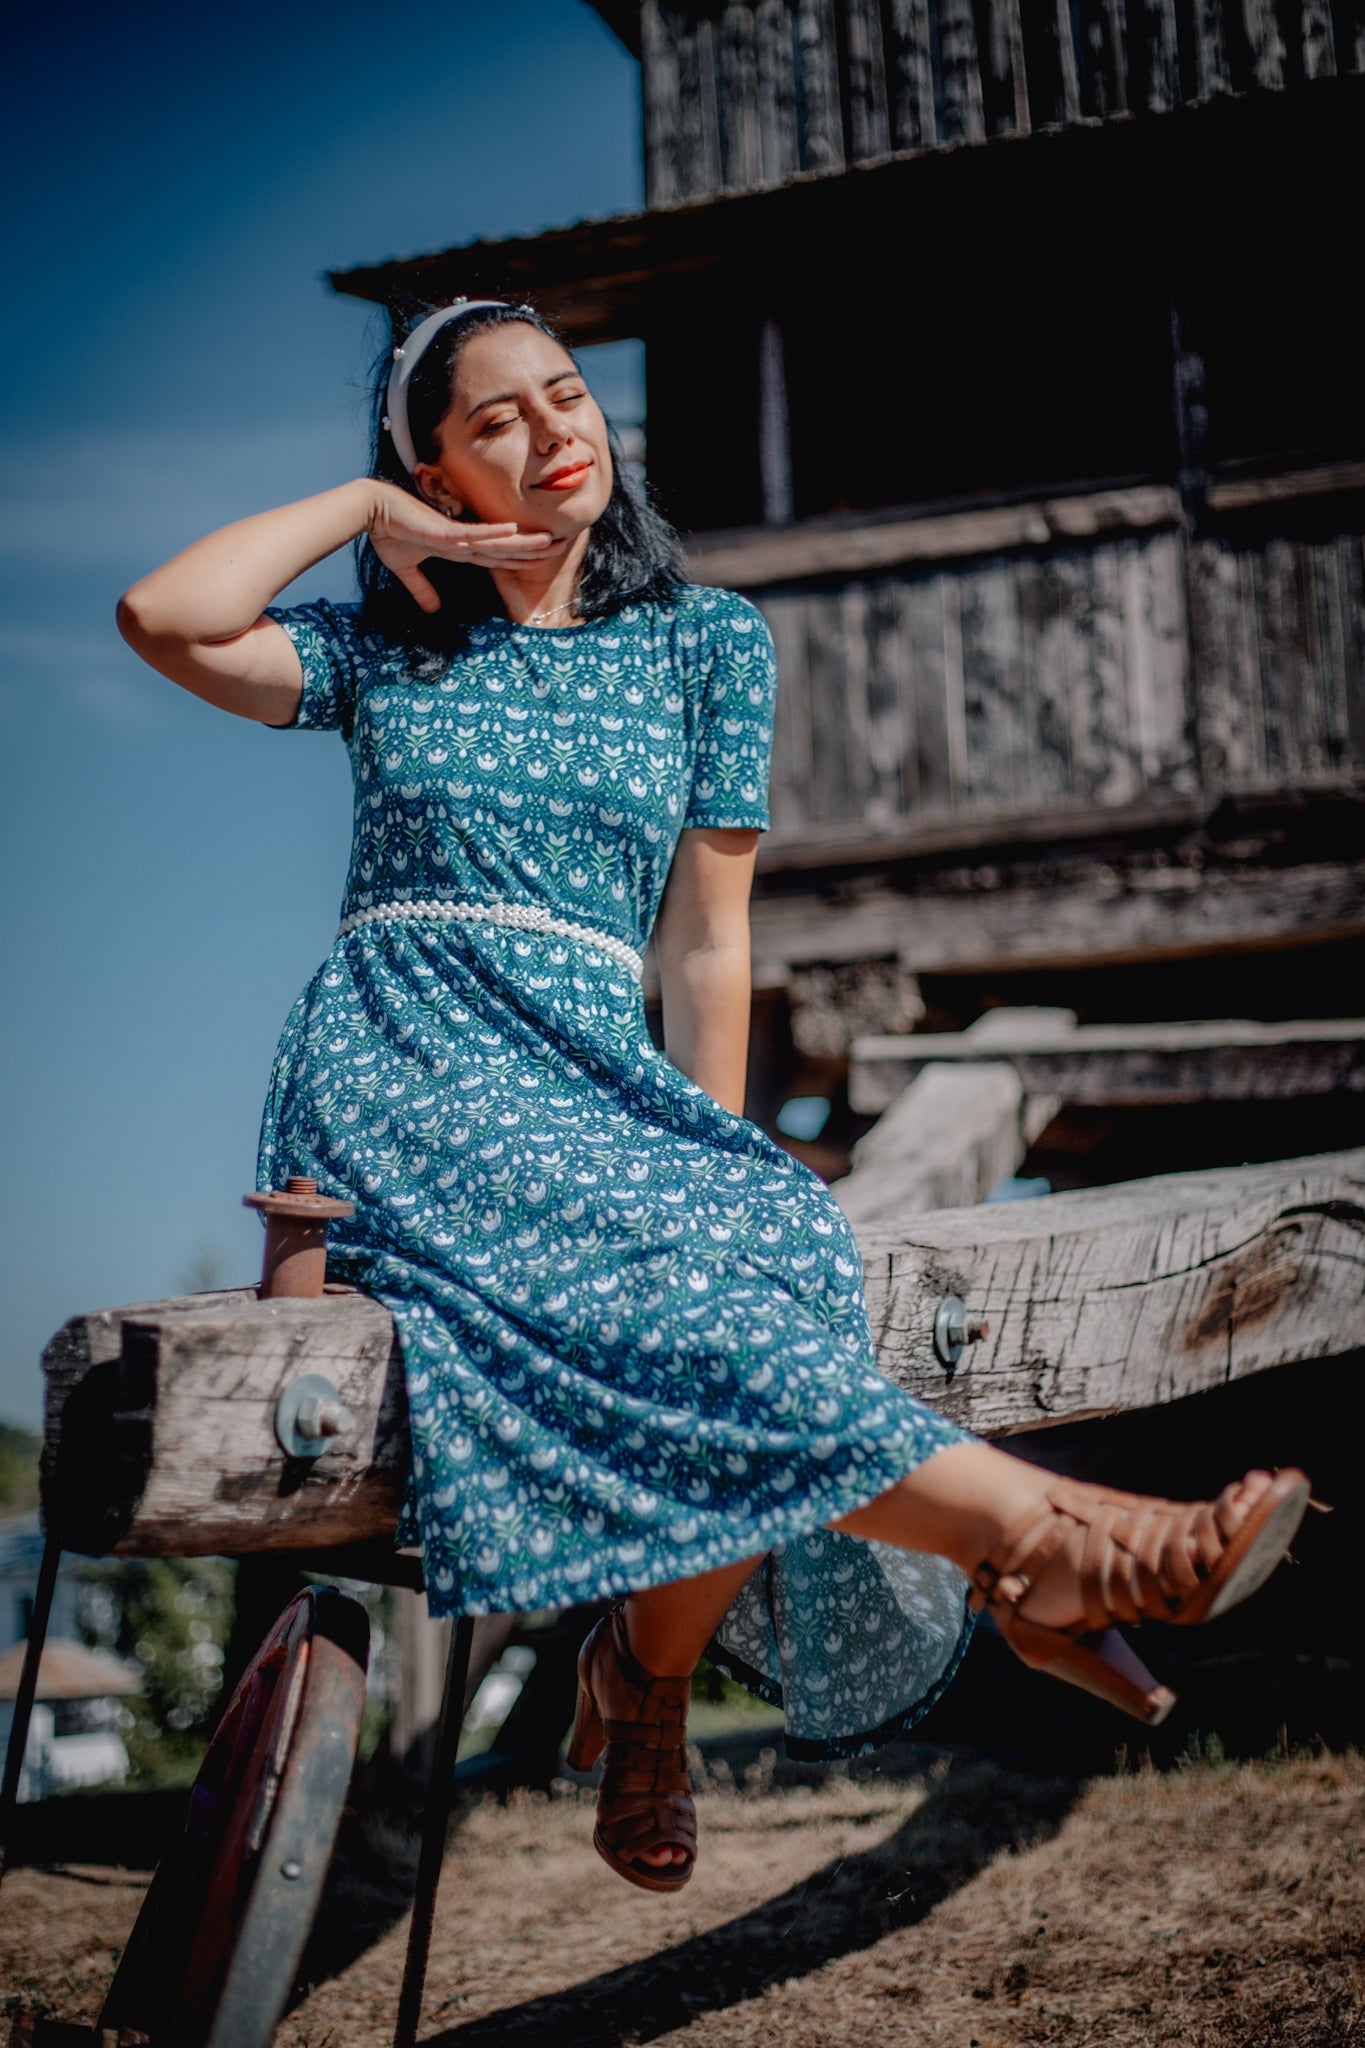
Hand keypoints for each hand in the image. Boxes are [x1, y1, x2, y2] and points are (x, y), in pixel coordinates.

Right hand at [366, 481, 568, 612]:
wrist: (371, 512)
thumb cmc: (388, 532)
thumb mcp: (406, 568)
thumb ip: (421, 588)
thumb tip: (432, 610)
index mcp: (458, 547)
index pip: (497, 557)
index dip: (521, 558)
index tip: (543, 558)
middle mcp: (463, 540)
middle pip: (506, 548)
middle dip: (534, 549)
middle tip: (563, 544)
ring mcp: (456, 534)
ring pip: (497, 541)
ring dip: (524, 542)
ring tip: (550, 541)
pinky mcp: (443, 530)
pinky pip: (473, 533)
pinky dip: (492, 533)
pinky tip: (513, 531)